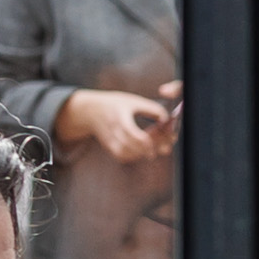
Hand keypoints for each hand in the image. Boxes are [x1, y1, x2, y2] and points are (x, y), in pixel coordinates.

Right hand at [60, 86, 179, 161]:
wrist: (92, 112)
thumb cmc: (115, 105)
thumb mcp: (133, 101)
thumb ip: (152, 109)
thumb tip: (167, 119)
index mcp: (118, 117)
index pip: (130, 132)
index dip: (146, 139)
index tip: (160, 138)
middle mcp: (113, 132)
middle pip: (132, 146)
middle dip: (152, 147)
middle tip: (166, 144)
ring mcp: (110, 143)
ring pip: (129, 154)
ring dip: (145, 152)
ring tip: (157, 146)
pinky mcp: (111, 149)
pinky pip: (126, 157)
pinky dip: (138, 155)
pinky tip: (147, 149)